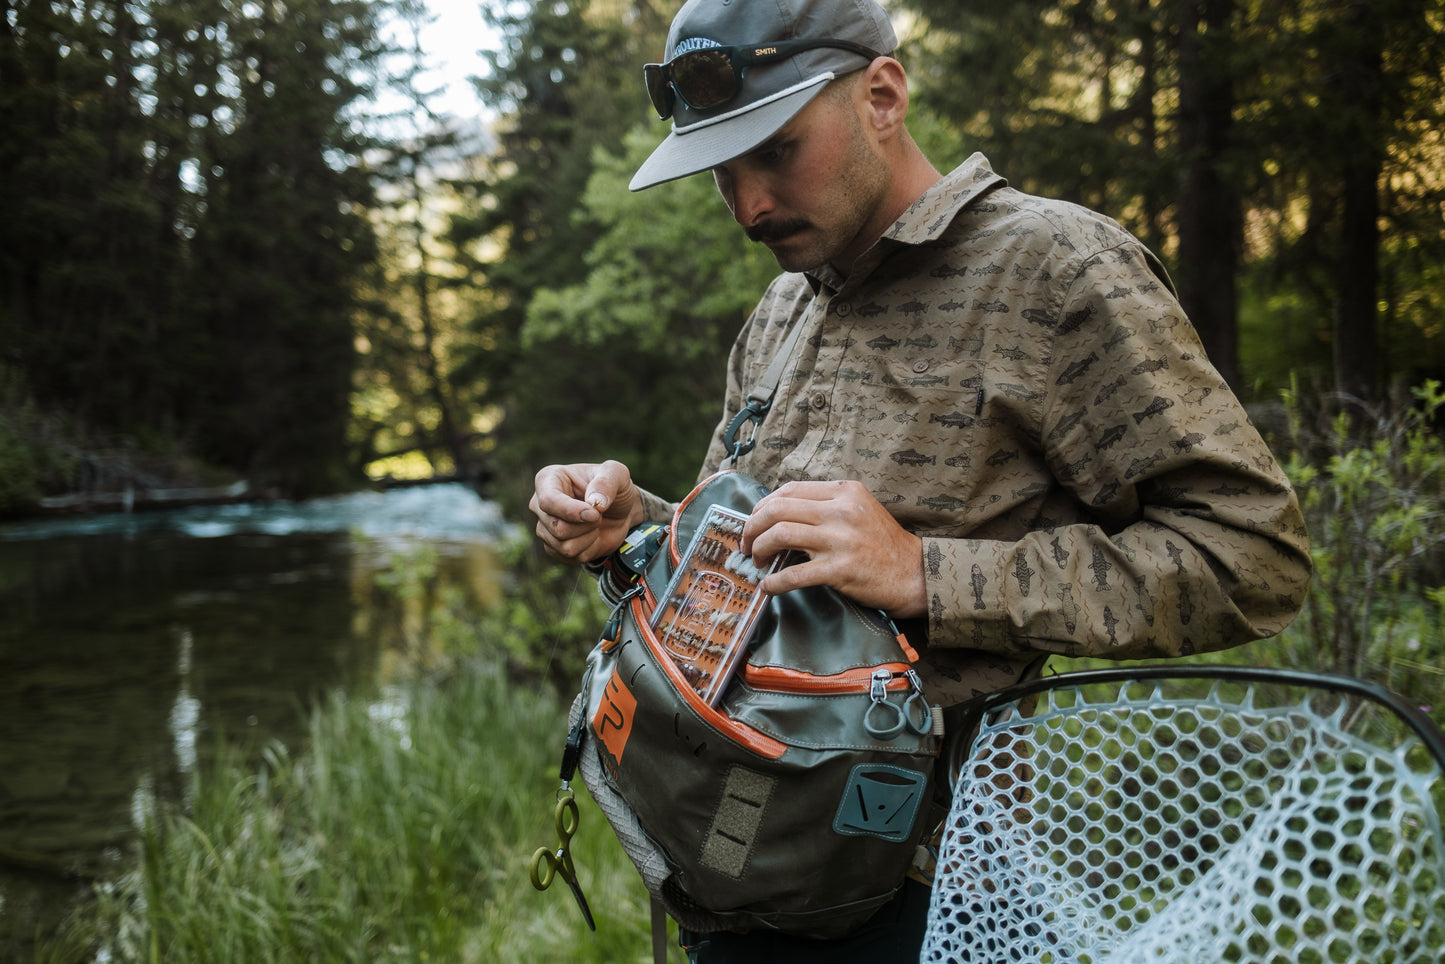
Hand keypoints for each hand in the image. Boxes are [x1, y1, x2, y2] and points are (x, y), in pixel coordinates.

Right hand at [530, 460, 645, 564]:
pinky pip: (569, 557)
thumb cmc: (614, 487)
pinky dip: (589, 549)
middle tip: (599, 515)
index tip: (595, 513)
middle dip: (586, 525)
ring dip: (589, 537)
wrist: (620, 511)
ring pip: (563, 546)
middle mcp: (540, 504)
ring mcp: (544, 527)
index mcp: (549, 479)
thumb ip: (607, 481)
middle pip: (556, 527)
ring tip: (595, 524)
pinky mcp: (553, 547)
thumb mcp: (618, 474)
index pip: (548, 501)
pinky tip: (592, 536)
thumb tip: (594, 502)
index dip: (571, 511)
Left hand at [741, 480, 925, 617]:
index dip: (763, 506)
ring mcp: (840, 540)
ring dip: (758, 549)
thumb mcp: (858, 509)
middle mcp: (841, 511)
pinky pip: (794, 574)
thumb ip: (825, 505)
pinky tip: (769, 586)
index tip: (755, 522)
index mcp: (844, 492)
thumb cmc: (882, 544)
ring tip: (757, 561)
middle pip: (777, 509)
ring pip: (780, 534)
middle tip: (746, 543)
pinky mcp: (839, 570)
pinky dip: (774, 581)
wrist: (914, 574)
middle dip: (752, 527)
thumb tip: (778, 513)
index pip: (789, 490)